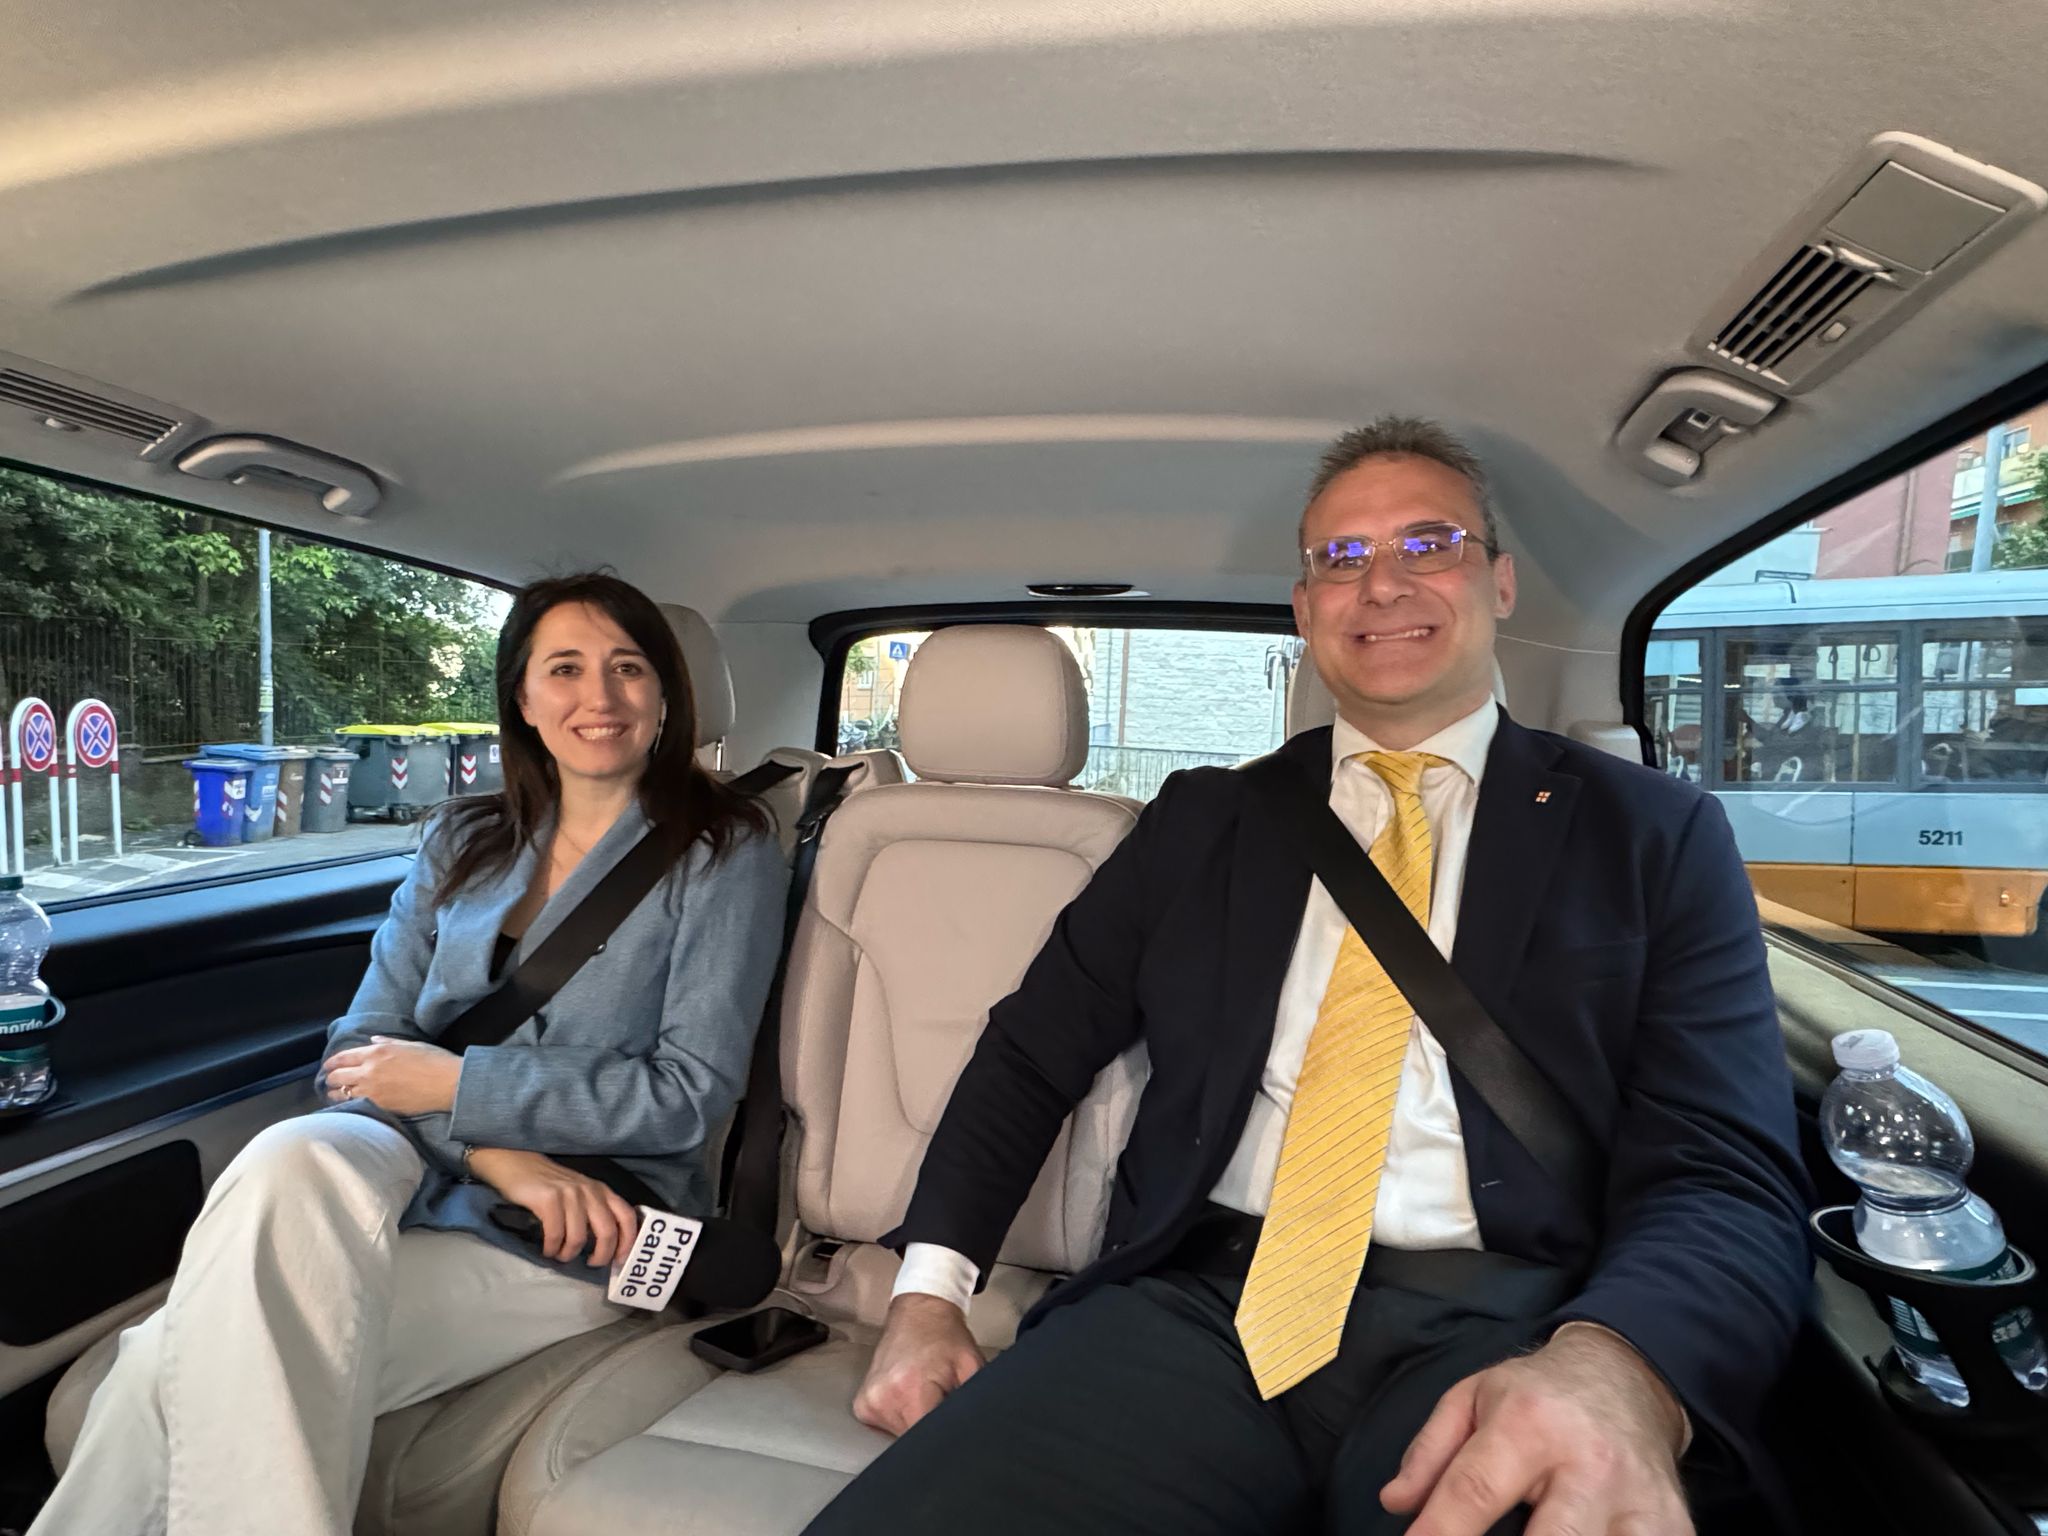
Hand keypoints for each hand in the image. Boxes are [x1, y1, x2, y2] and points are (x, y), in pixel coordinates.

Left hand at [322, 1036, 461, 1115]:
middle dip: (330, 1079)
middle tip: (330, 1081)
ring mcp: (372, 1091)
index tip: (328, 1067)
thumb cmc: (433, 1060)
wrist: (447, 1083)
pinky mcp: (379, 1107)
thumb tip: (373, 1041)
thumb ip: (387, 1042)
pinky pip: (354, 1106)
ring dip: (335, 1094)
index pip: (342, 1058)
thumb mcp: (409, 1044)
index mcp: (375, 1053)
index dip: (331, 1063)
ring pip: (341, 1094)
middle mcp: (368, 1072)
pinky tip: (350, 1104)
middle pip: (337, 1077)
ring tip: (335, 1095)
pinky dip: (348, 1104)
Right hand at [465, 1147, 639, 1266]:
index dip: (628, 1241)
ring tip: (561, 1255)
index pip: (627, 1216)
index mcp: (602, 1190)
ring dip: (569, 1254)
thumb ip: (595, 1212)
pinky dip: (552, 1248)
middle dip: (601, 1255)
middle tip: (590, 1264)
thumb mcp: (581, 1193)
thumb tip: (607, 1246)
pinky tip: (547, 1249)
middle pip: (607, 1231)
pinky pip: (556, 1234)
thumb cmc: (550, 1184)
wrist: (518, 1164)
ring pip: (579, 1237)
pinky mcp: (549, 1199)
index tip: (620, 1260)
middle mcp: (590, 1191)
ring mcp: (570, 1194)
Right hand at [852, 1292, 985, 1436]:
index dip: (943, 1434)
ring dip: (916, 1422)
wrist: (920, 1311)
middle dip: (931, 1425)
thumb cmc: (945, 1336)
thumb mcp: (972, 1368)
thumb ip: (974, 1403)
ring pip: (900, 1436)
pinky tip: (910, 1393)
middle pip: (913, 1440)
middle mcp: (883, 1399)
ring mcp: (868, 1403)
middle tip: (940, 1398)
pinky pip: (886, 1426)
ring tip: (925, 1394)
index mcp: (909, 1390)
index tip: (949, 1418)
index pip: (927, 1439)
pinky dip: (903, 1416)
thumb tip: (979, 1429)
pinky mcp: (862, 1405)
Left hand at [1381, 1324, 1690, 1535]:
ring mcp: (1638, 1499)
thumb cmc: (1539, 1395)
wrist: (1628, 1375)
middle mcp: (1588, 1463)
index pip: (1475, 1490)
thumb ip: (1429, 1452)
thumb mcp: (1472, 1398)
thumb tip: (1396, 1503)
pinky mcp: (1675, 1524)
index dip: (1440, 1533)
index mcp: (1528, 1424)